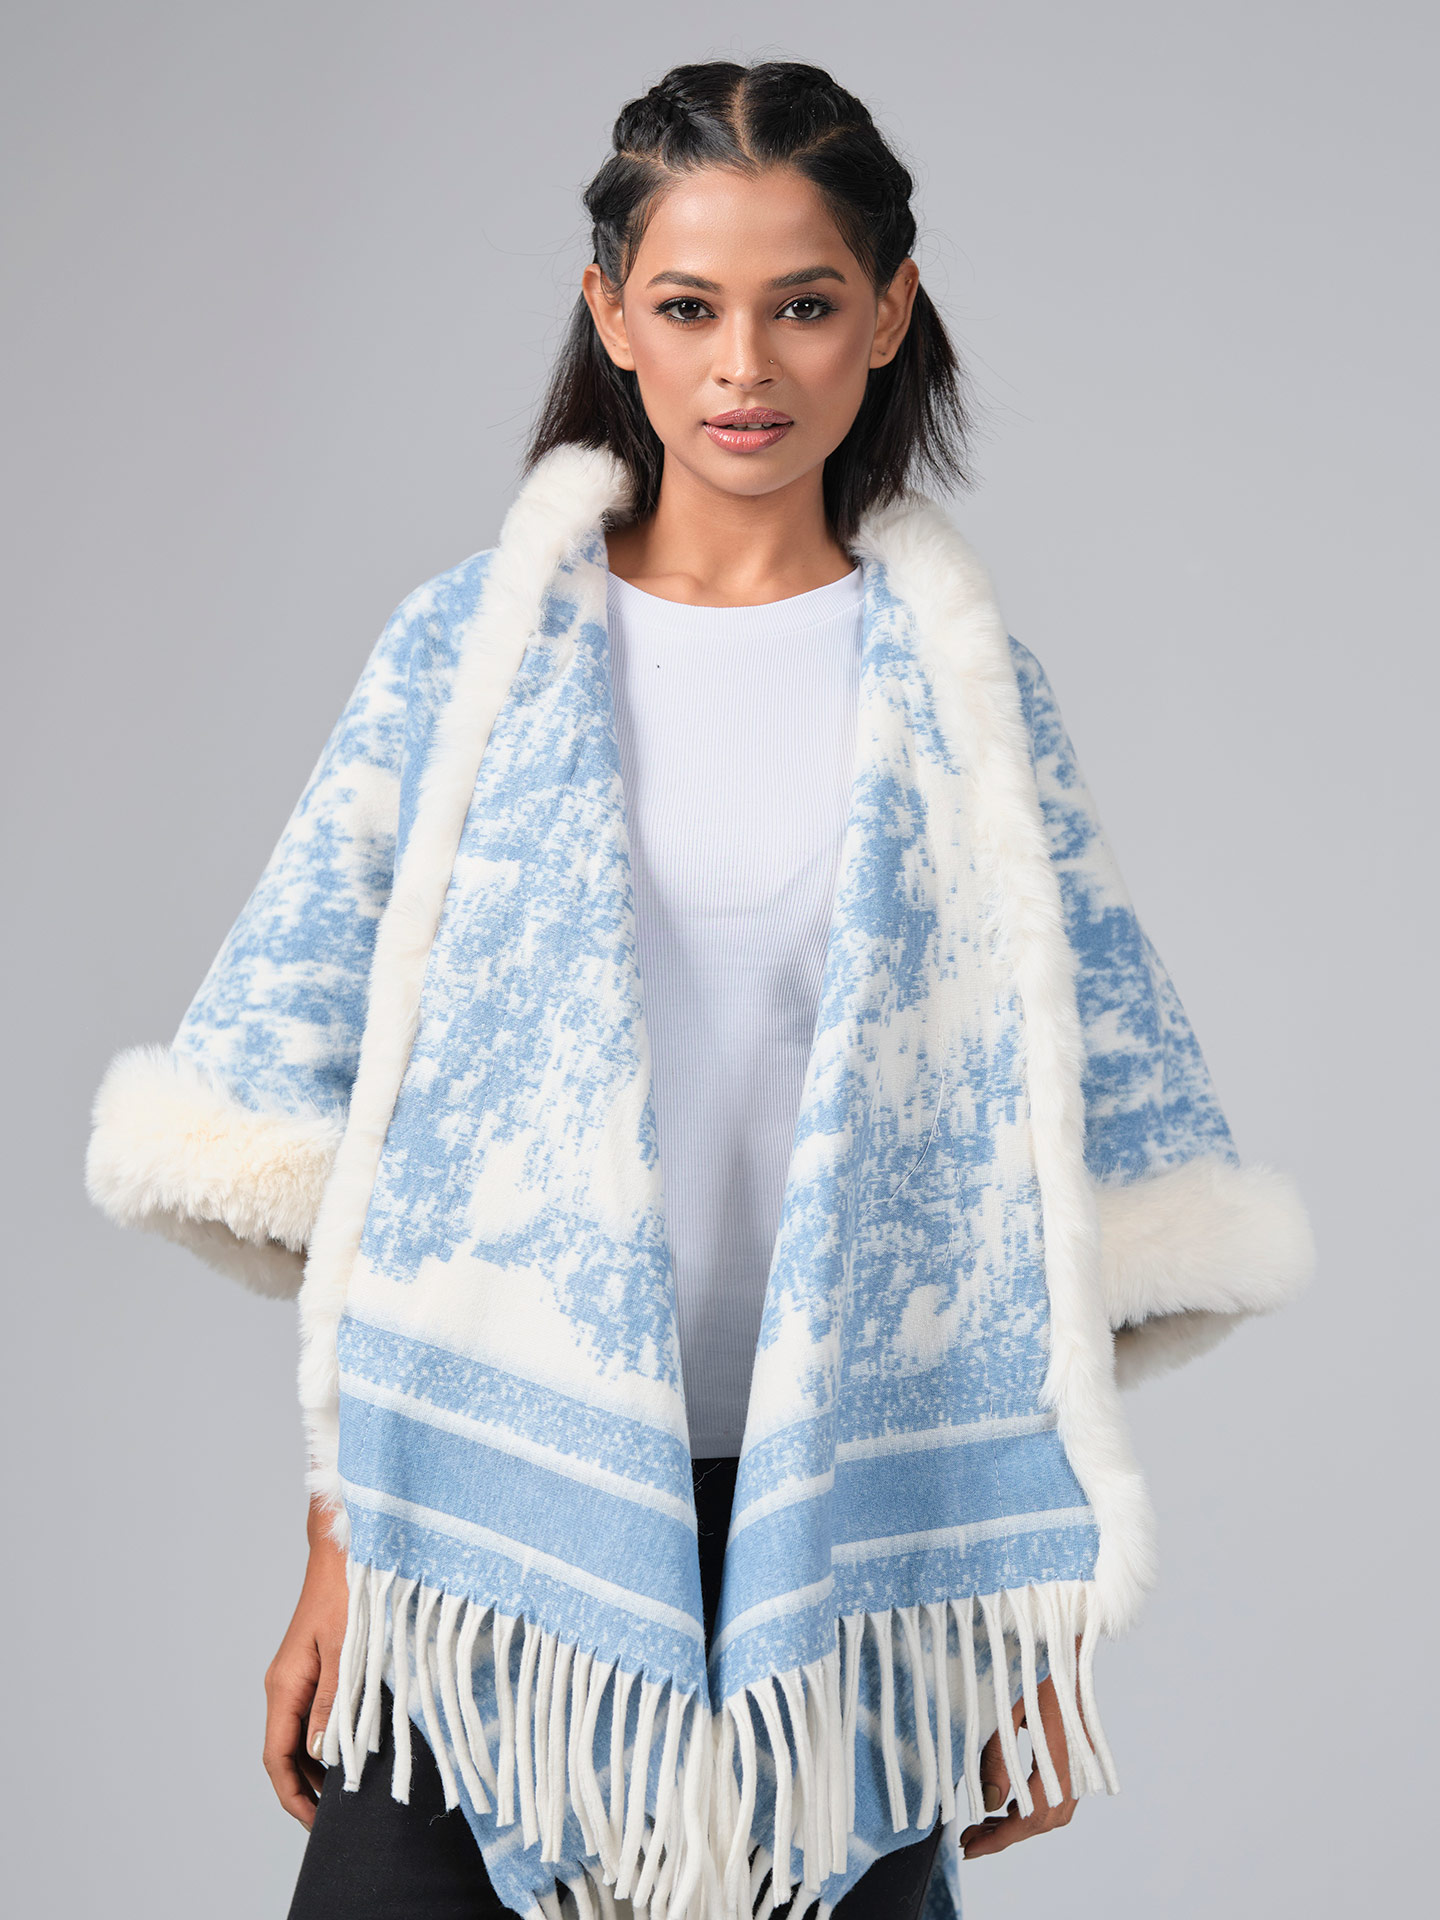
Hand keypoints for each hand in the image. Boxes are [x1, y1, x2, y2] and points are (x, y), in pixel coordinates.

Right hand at [262, 1497, 347, 1826]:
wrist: (346, 1552)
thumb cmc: (348, 1593)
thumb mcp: (346, 1651)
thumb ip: (333, 1702)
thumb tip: (320, 1754)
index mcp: (285, 1686)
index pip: (277, 1758)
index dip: (293, 1797)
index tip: (316, 1827)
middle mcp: (284, 1686)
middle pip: (284, 1755)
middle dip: (305, 1791)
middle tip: (337, 1822)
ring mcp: (297, 1677)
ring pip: (298, 1738)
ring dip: (316, 1769)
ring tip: (345, 1797)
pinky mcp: (314, 1669)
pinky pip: (312, 1717)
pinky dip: (326, 1742)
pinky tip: (349, 1754)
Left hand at [958, 1670, 1078, 1858]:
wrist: (1066, 1649)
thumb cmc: (1035, 1672)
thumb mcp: (1006, 1711)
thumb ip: (997, 1759)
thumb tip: (989, 1805)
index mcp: (1060, 1758)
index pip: (1030, 1817)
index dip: (999, 1839)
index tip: (969, 1849)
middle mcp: (1075, 1768)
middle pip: (1043, 1822)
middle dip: (1004, 1835)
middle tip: (968, 1839)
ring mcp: (1078, 1764)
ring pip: (1052, 1814)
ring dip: (1017, 1824)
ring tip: (983, 1826)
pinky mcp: (1075, 1758)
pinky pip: (1056, 1797)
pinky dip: (1031, 1808)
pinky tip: (1008, 1805)